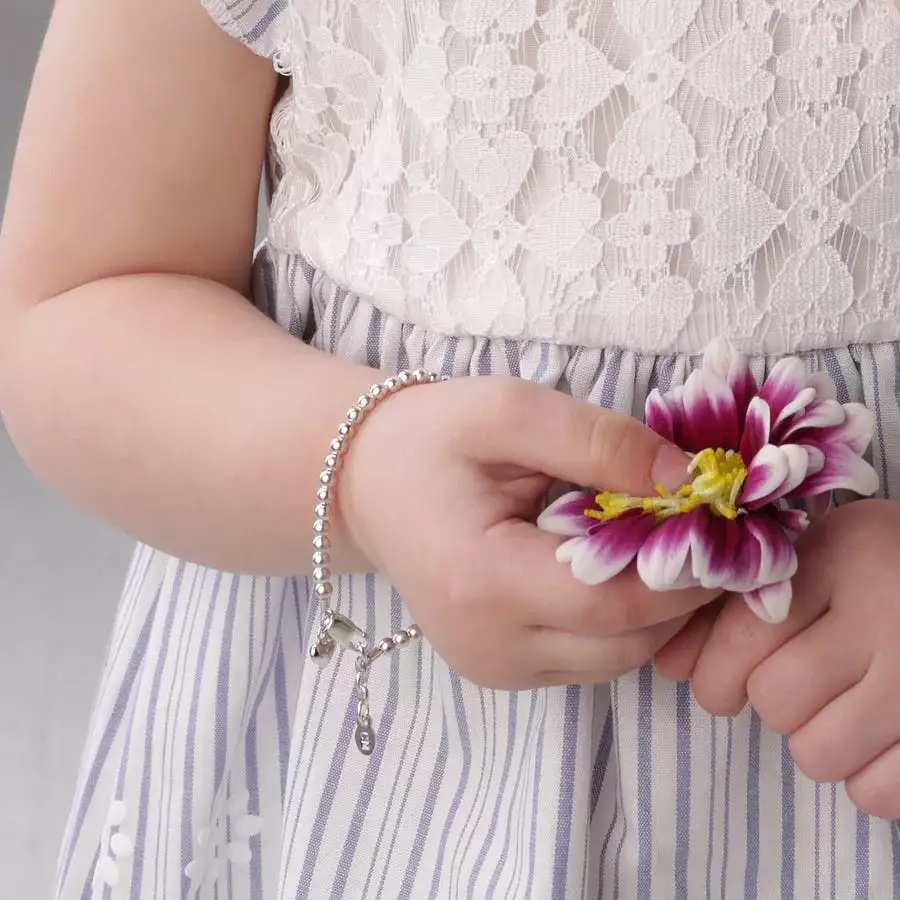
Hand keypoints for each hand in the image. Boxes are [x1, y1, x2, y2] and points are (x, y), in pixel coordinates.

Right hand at [338, 375, 718, 689]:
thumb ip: (599, 440)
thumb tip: (690, 479)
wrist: (366, 483)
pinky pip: (591, 657)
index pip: (616, 602)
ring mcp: (494, 667)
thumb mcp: (508, 409)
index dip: (688, 569)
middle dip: (683, 591)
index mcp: (482, 582)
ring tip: (666, 543)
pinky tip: (619, 567)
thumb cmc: (430, 437)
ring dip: (658, 608)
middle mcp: (488, 645)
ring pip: (617, 658)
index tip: (729, 521)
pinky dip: (623, 620)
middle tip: (710, 528)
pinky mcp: (501, 669)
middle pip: (627, 641)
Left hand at [657, 500, 899, 818]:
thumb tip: (668, 665)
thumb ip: (736, 604)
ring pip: (817, 754)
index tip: (719, 683)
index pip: (745, 634)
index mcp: (843, 557)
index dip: (715, 671)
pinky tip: (876, 734)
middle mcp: (886, 615)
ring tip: (841, 703)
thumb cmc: (882, 569)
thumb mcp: (815, 559)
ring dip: (815, 740)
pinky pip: (875, 792)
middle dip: (771, 701)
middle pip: (774, 701)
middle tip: (799, 681)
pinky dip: (865, 776)